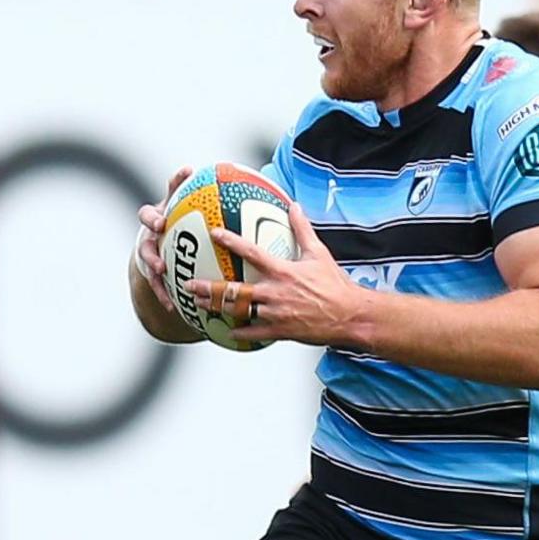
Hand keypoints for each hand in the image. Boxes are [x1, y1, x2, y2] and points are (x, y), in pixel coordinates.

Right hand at [134, 166, 193, 310]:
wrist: (160, 252)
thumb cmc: (181, 229)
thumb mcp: (192, 215)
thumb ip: (207, 203)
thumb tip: (232, 181)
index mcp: (164, 213)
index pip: (166, 194)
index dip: (175, 181)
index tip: (186, 173)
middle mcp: (152, 230)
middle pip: (148, 219)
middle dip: (153, 221)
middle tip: (161, 224)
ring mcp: (149, 249)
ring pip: (146, 254)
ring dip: (152, 260)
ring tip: (161, 268)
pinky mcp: (150, 271)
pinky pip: (155, 283)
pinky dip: (162, 292)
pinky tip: (171, 306)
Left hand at [184, 203, 365, 346]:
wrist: (349, 316)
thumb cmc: (335, 284)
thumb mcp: (319, 253)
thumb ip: (303, 229)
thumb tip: (294, 206)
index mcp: (283, 271)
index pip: (252, 252)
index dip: (231, 241)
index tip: (214, 233)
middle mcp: (274, 292)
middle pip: (234, 290)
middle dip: (208, 287)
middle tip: (189, 284)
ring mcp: (275, 313)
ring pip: (238, 312)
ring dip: (216, 308)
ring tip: (198, 305)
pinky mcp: (279, 330)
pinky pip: (253, 333)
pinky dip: (238, 332)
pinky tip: (226, 331)